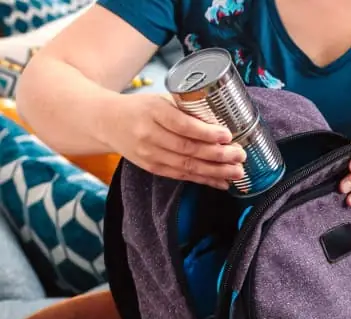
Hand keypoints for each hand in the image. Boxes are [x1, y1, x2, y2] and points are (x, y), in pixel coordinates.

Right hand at [101, 94, 245, 188]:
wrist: (106, 122)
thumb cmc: (141, 108)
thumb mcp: (160, 100)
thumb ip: (186, 108)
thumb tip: (223, 117)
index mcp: (153, 112)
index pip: (183, 125)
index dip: (206, 133)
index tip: (227, 135)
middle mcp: (149, 135)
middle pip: (188, 149)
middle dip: (218, 155)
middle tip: (240, 155)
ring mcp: (149, 154)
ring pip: (187, 166)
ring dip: (215, 171)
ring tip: (237, 172)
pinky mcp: (152, 167)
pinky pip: (181, 176)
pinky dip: (204, 180)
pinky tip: (222, 182)